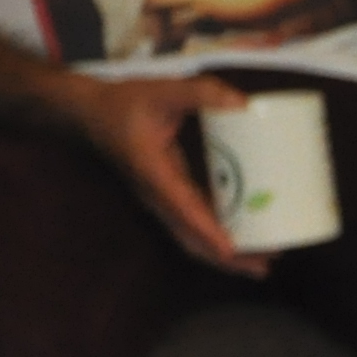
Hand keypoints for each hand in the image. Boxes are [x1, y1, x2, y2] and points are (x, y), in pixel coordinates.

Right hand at [66, 71, 261, 274]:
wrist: (90, 113)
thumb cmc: (123, 103)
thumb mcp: (161, 91)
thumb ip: (200, 92)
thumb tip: (244, 104)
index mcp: (153, 173)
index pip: (182, 209)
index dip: (207, 231)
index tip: (232, 250)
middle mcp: (156, 194)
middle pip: (190, 238)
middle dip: (226, 257)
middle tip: (266, 265)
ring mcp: (161, 198)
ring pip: (191, 236)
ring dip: (224, 253)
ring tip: (264, 260)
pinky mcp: (168, 194)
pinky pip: (193, 222)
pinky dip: (217, 234)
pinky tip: (246, 237)